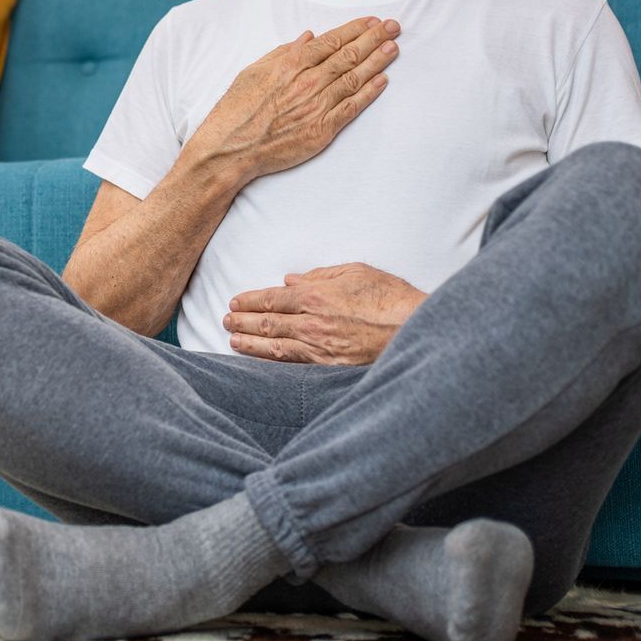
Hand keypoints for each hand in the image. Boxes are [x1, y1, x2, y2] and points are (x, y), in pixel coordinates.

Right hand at [181, 16, 400, 183]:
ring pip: (355, 78)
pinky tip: (382, 81)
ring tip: (393, 48)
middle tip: (394, 26)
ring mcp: (317, 106)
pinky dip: (369, 93)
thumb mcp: (253, 71)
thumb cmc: (237, 110)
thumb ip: (283, 52)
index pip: (331, 41)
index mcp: (290, 64)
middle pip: (349, 55)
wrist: (232, 149)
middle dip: (374, 38)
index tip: (371, 21)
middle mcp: (308, 82)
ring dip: (378, 61)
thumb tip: (308, 37)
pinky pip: (352, 107)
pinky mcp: (323, 130)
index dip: (355, 29)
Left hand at [223, 263, 427, 364]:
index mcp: (315, 296)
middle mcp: (311, 324)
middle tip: (226, 321)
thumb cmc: (389, 297)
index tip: (235, 303)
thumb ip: (319, 275)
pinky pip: (293, 366)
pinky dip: (273, 364)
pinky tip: (261, 362)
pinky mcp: (329, 368)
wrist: (415, 329)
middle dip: (242, 323)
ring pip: (275, 348)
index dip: (250, 301)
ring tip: (233, 341)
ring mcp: (319, 349)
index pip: (272, 299)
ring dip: (250, 345)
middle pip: (267, 324)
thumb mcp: (354, 272)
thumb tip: (290, 280)